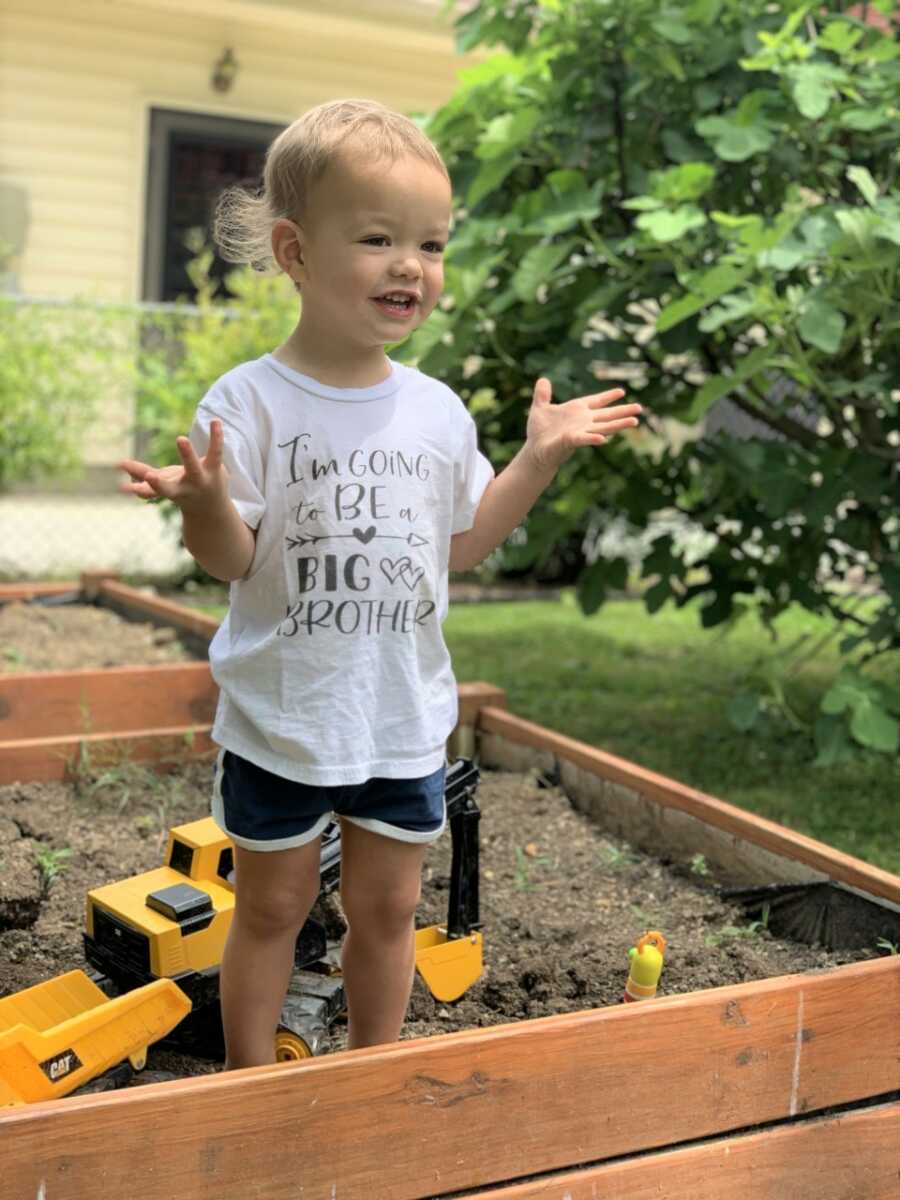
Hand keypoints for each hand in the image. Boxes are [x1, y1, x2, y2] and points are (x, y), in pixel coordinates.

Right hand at [118, 420, 228, 511]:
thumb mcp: (162, 482)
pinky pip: (215, 451)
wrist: (212, 508)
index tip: (128, 488)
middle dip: (159, 484)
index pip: (152, 492)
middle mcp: (184, 489)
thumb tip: (119, 464)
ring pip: (193, 467)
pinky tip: (216, 421)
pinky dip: (216, 436)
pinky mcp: (214, 468)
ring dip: (187, 454)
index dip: (142, 489)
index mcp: (169, 492)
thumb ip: (141, 472)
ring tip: (179, 439)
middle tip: (148, 477)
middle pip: (170, 488)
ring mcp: (200, 479)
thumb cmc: (182, 491)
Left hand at [524, 378, 642, 472]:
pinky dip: (593, 439)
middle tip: (640, 408)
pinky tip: (603, 439)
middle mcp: (583, 421)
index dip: (608, 396)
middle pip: (607, 415)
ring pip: (603, 427)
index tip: (622, 391)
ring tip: (634, 422)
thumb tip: (543, 379)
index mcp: (577, 410)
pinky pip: (584, 439)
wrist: (534, 450)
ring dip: (618, 424)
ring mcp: (579, 431)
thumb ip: (542, 395)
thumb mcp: (539, 408)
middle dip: (623, 411)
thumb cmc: (539, 432)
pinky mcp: (571, 441)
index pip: (596, 401)